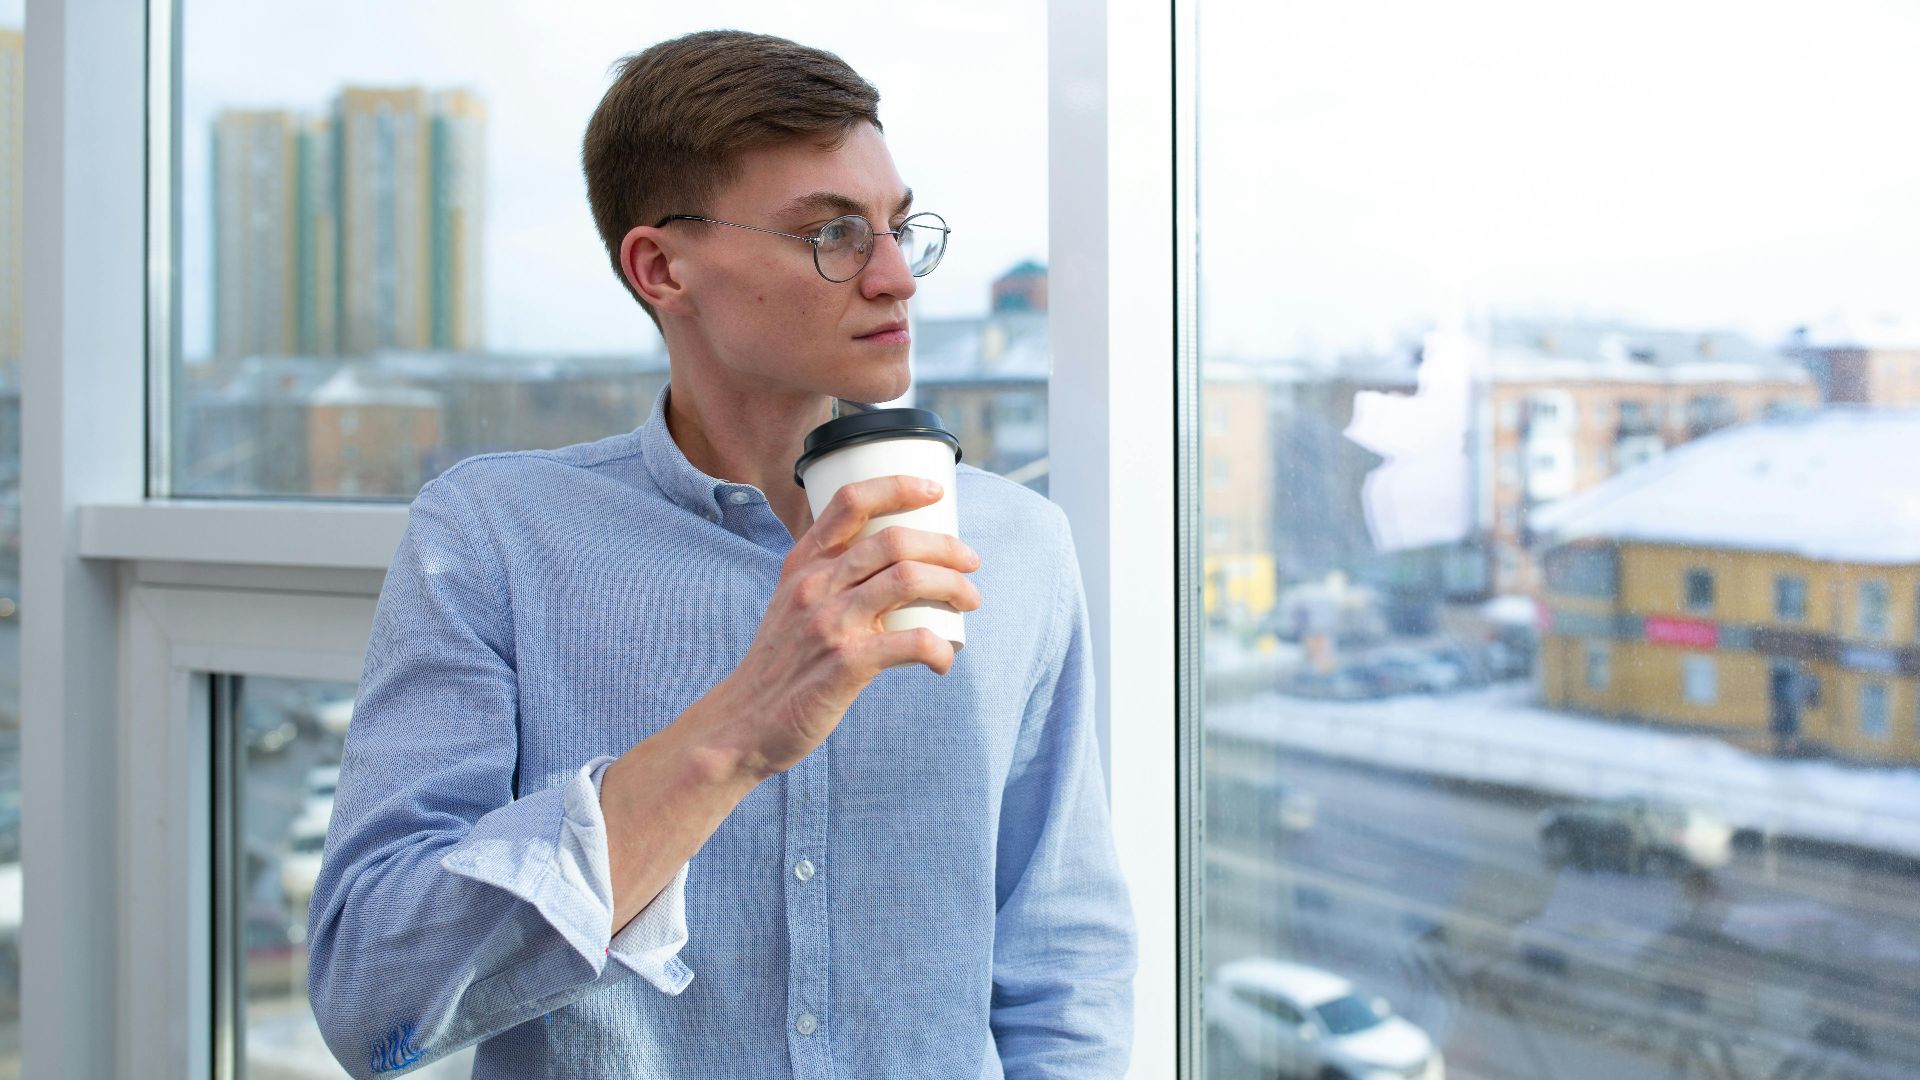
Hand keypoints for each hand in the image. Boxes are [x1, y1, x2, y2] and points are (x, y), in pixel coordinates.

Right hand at [708, 475, 982, 779]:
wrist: (745, 721)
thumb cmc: (781, 662)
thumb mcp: (792, 603)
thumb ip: (830, 577)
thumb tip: (891, 561)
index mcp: (804, 563)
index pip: (851, 501)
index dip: (899, 486)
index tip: (934, 492)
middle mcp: (815, 585)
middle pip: (894, 540)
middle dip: (947, 546)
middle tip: (971, 563)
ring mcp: (830, 623)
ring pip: (909, 580)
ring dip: (954, 587)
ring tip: (971, 601)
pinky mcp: (846, 664)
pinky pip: (911, 641)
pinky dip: (939, 648)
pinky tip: (944, 659)